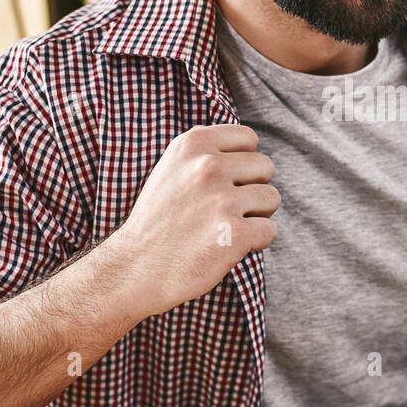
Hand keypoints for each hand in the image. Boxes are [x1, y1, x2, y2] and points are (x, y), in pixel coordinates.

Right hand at [104, 124, 278, 319]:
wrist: (134, 269)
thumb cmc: (158, 222)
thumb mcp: (172, 169)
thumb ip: (206, 153)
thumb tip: (248, 149)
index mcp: (193, 144)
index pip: (247, 137)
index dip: (243, 162)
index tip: (225, 182)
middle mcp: (208, 166)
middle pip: (265, 167)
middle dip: (252, 189)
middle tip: (224, 210)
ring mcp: (222, 199)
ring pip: (272, 198)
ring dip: (257, 216)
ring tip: (225, 227)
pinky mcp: (234, 233)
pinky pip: (270, 230)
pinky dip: (256, 242)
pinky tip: (228, 247)